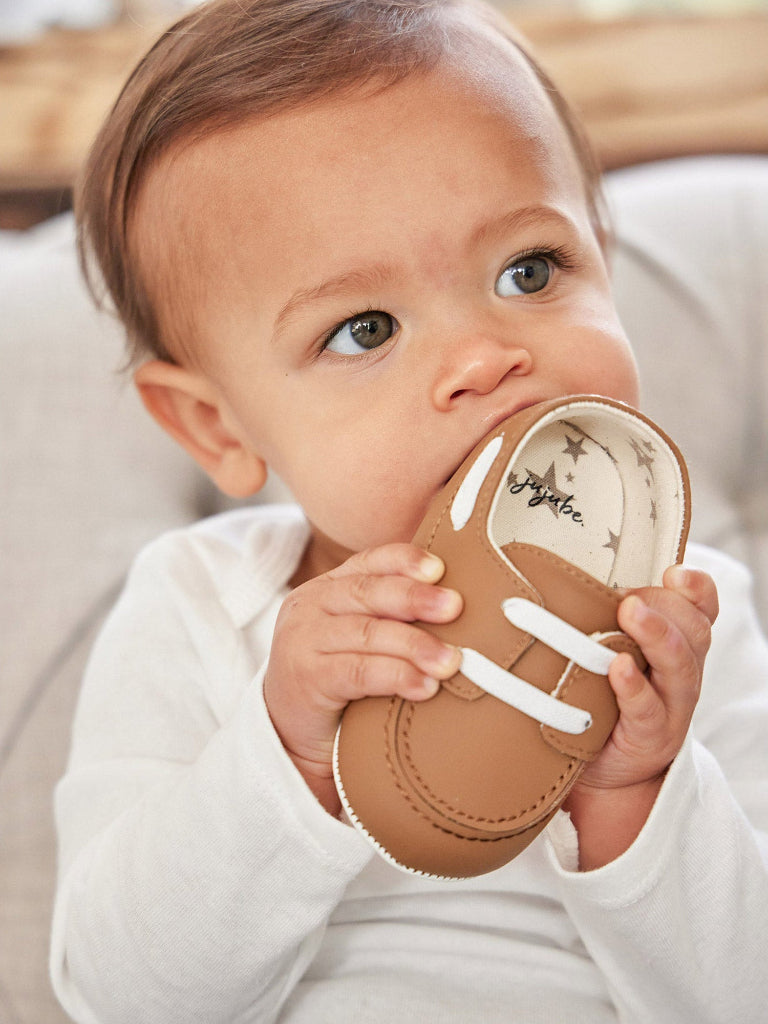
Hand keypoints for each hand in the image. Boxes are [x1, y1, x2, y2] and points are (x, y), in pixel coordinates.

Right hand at [263, 544, 462, 813]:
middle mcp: (311, 605)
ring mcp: (303, 640)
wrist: (292, 735)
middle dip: (415, 598)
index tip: (440, 569)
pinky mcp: (305, 678)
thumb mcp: (360, 638)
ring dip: (414, 645)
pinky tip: (424, 687)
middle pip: (368, 592)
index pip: (369, 562)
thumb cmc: (340, 680)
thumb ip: (393, 617)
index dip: (404, 561)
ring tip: (450, 662)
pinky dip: (395, 676)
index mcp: (329, 587)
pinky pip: (357, 672)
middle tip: (455, 607)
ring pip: (367, 633)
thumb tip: (462, 606)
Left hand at [563, 565, 718, 867]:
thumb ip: (596, 621)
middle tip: (631, 596)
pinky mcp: (649, 736)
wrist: (601, 771)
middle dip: (668, 606)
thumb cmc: (599, 699)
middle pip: (694, 631)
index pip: (700, 610)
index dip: (695, 588)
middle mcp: (679, 672)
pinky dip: (634, 686)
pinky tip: (619, 668)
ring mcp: (670, 706)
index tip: (674, 572)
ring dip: (656, 635)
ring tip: (630, 613)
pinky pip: (647, 709)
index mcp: (674, 645)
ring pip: (679, 665)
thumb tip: (545, 574)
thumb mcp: (606, 656)